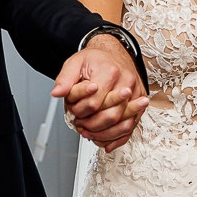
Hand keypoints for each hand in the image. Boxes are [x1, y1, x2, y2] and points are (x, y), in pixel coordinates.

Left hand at [52, 35, 148, 152]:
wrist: (114, 53)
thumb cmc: (96, 59)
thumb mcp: (75, 63)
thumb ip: (65, 79)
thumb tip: (57, 93)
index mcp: (110, 72)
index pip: (95, 102)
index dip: (81, 111)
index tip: (73, 112)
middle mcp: (127, 83)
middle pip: (111, 115)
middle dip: (92, 125)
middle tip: (80, 125)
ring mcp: (136, 94)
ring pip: (123, 124)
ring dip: (104, 135)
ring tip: (90, 135)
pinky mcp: (139, 102)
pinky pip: (132, 126)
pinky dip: (118, 138)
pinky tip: (106, 143)